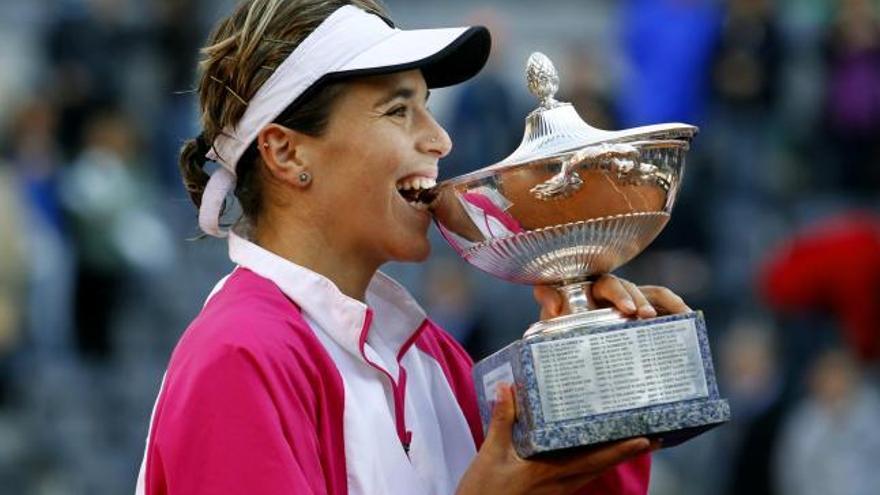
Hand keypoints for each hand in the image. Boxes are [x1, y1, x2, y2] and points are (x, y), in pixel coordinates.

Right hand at [456, 384, 656, 494]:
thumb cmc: (482, 492)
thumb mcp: (489, 455)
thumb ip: (502, 422)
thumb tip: (509, 388)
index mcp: (548, 472)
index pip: (592, 460)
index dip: (620, 449)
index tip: (645, 438)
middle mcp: (559, 483)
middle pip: (601, 466)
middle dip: (626, 451)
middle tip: (652, 437)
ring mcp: (555, 490)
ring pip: (591, 471)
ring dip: (611, 456)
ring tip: (628, 440)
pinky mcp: (548, 492)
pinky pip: (577, 475)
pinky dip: (590, 461)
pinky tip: (588, 451)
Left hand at [533, 274, 690, 320]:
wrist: (572, 341)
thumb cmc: (562, 324)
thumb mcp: (551, 315)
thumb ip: (549, 301)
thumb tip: (556, 305)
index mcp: (591, 288)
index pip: (606, 285)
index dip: (619, 294)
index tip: (626, 310)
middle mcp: (614, 290)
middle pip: (630, 288)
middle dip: (638, 300)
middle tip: (644, 316)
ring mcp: (632, 299)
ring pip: (652, 293)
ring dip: (665, 302)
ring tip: (678, 316)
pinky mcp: (645, 310)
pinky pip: (664, 304)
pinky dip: (677, 309)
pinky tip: (689, 319)